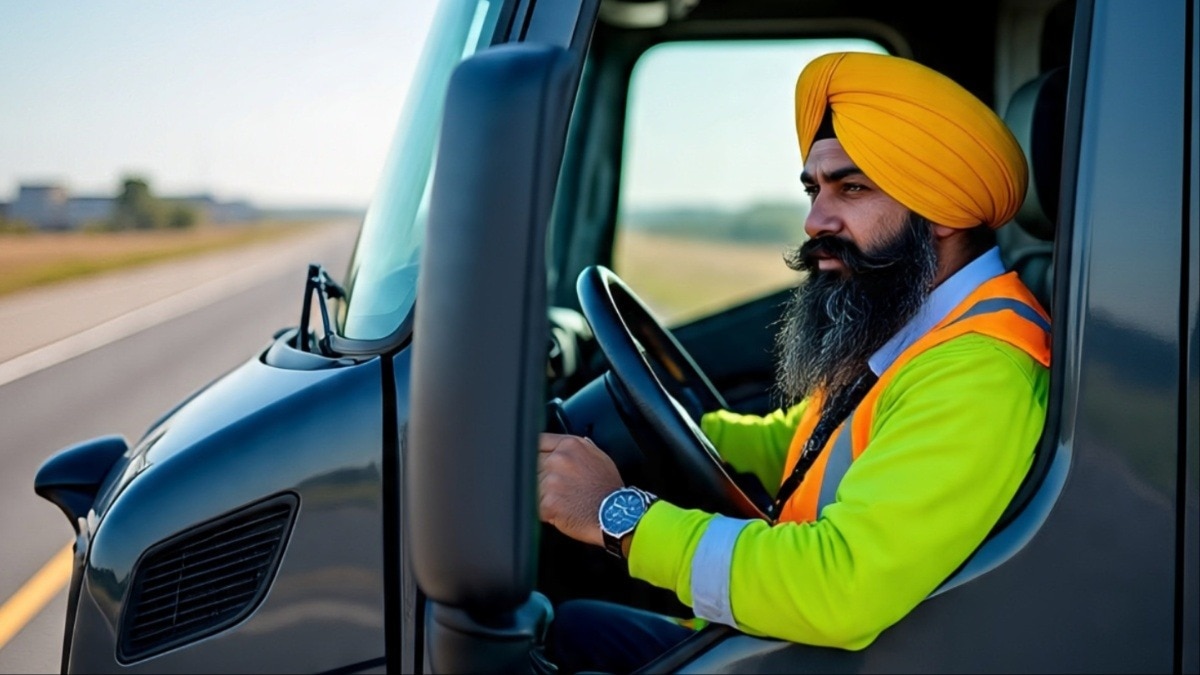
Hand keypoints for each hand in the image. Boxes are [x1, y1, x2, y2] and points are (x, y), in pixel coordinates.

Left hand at [537, 432, 623, 547]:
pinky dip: (542, 510)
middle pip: (531, 463)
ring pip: (530, 485)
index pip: (539, 441)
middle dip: (538, 475)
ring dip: (539, 494)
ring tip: (559, 501)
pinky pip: (533, 505)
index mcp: (570, 446)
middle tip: (553, 487)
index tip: (534, 459)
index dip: (535, 452)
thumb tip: (561, 445)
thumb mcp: (599, 457)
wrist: (616, 516)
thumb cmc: (608, 489)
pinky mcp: (547, 503)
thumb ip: (577, 448)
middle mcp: (558, 460)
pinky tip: (557, 511)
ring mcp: (551, 481)